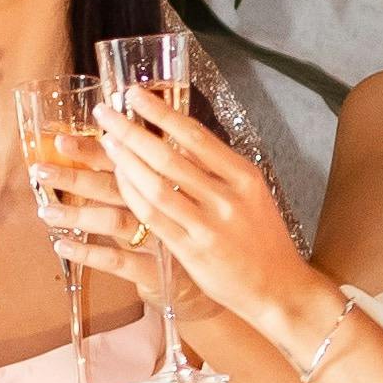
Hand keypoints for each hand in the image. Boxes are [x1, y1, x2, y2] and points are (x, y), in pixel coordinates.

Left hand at [107, 105, 312, 339]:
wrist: (279, 289)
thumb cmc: (262, 237)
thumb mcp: (251, 194)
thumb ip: (217, 169)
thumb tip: (177, 135)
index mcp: (244, 177)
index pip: (195, 135)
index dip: (160, 112)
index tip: (134, 94)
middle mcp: (227, 198)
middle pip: (168, 157)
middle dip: (131, 130)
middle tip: (104, 111)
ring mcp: (208, 226)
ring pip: (156, 187)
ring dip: (125, 161)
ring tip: (104, 141)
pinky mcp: (191, 252)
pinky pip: (152, 219)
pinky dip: (130, 195)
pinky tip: (115, 180)